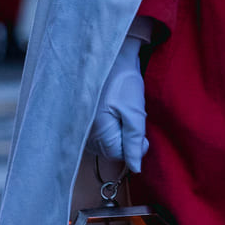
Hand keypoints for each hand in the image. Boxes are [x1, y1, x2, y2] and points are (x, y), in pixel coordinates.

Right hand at [87, 34, 148, 172]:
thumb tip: (135, 168)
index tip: (143, 134)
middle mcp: (85, 132)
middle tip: (133, 120)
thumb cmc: (124, 82)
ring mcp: (81, 126)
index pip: (118, 155)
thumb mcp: (135, 114)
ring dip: (117, 134)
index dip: (134, 147)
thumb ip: (134, 143)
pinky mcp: (82, 118)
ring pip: (104, 143)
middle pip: (110, 151)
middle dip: (125, 140)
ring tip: (122, 114)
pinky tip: (113, 113)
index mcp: (98, 132)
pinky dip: (108, 128)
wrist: (112, 56)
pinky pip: (96, 134)